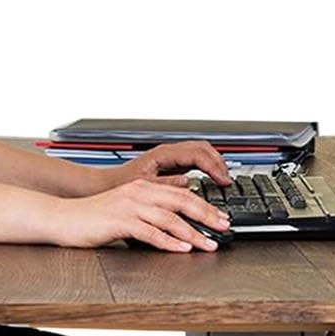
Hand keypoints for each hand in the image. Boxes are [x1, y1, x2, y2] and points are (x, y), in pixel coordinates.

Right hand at [54, 177, 232, 250]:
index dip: (204, 205)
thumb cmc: (93, 218)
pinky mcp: (119, 221)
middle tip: (224, 227)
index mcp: (142, 187)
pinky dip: (168, 241)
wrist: (64, 218)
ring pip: (169, 218)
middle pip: (181, 201)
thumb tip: (173, 216)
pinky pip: (150, 232)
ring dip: (193, 232)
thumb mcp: (126, 209)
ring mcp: (129, 206)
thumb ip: (150, 209)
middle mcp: (138, 192)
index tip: (220, 218)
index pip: (181, 193)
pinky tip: (182, 248)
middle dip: (207, 215)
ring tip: (208, 243)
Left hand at [99, 140, 231, 190]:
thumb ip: (166, 185)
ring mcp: (170, 156)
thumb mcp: (144, 188)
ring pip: (201, 151)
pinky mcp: (171, 164)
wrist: (107, 185)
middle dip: (218, 162)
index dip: (213, 167)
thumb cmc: (120, 185)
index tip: (222, 181)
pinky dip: (207, 167)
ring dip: (214, 163)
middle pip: (203, 147)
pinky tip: (211, 179)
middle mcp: (168, 152)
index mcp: (163, 154)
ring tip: (223, 179)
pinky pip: (195, 159)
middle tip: (227, 180)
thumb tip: (187, 183)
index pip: (197, 154)